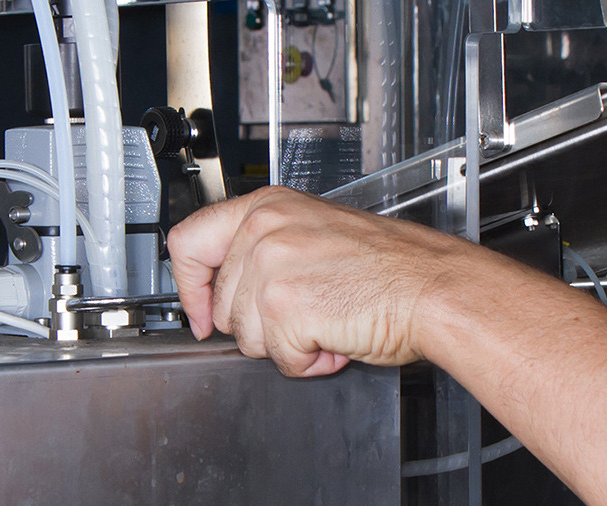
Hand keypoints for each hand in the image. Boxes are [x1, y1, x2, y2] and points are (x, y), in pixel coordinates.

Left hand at [168, 186, 468, 376]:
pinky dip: (308, 361)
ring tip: (327, 319)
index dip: (189, 287)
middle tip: (308, 311)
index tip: (200, 313)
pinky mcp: (286, 305)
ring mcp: (271, 267)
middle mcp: (262, 230)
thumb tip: (224, 291)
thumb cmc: (387, 267)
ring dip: (287, 343)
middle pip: (222, 307)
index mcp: (265, 208)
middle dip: (261, 326)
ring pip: (246, 338)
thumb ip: (261, 252)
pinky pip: (278, 358)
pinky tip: (335, 336)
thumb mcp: (311, 235)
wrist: (434, 287)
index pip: (187, 242)